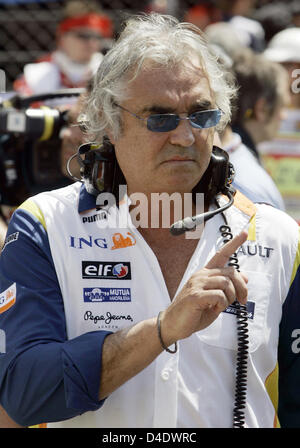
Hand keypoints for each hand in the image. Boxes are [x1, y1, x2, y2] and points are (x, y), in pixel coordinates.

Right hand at [160, 230, 247, 344]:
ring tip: (221, 306)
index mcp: (205, 274)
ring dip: (230, 298)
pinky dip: (222, 305)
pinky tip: (214, 309)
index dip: (234, 243)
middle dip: (242, 288)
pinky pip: (219, 296)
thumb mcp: (215, 299)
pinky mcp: (195, 296)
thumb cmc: (193, 312)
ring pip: (226, 284)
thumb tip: (245, 277)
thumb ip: (228, 287)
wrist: (172, 324)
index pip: (221, 254)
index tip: (245, 233)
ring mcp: (197, 284)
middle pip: (231, 272)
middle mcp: (201, 275)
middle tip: (242, 302)